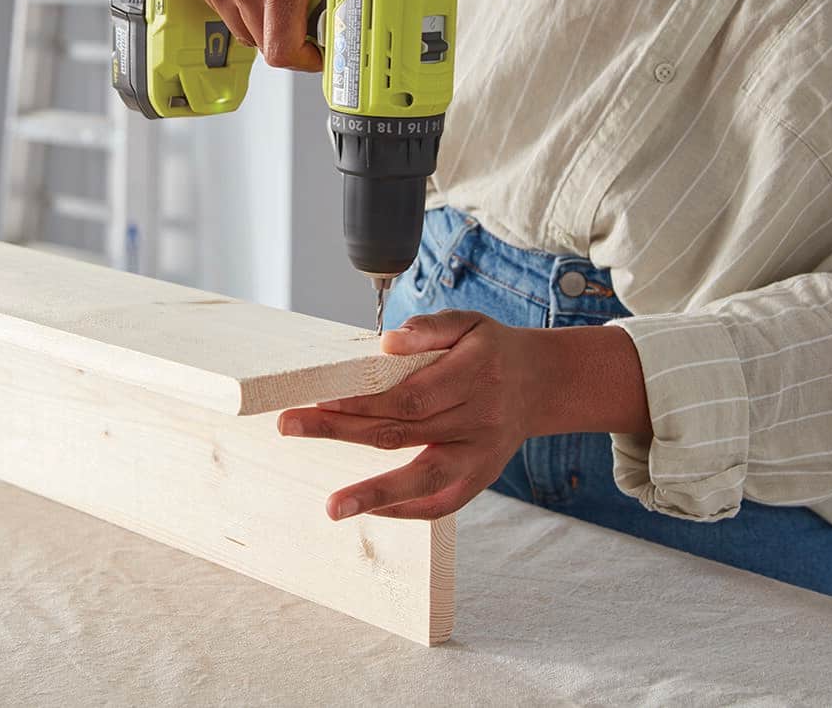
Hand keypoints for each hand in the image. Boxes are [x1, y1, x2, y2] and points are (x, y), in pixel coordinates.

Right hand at [165, 0, 339, 70]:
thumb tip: (346, 11)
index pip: (282, 50)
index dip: (304, 61)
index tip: (317, 54)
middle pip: (263, 44)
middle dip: (287, 40)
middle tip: (305, 24)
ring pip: (241, 29)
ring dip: (262, 23)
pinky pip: (222, 7)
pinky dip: (240, 3)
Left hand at [277, 311, 653, 520]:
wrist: (542, 382)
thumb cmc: (491, 348)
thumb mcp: (467, 321)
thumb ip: (428, 328)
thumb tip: (387, 342)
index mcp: (474, 376)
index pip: (409, 395)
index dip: (363, 399)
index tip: (318, 397)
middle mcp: (479, 420)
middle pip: (403, 433)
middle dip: (341, 431)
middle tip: (289, 425)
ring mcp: (481, 455)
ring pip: (423, 478)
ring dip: (375, 493)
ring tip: (332, 507)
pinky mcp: (481, 478)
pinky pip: (442, 503)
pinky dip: (406, 510)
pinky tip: (368, 509)